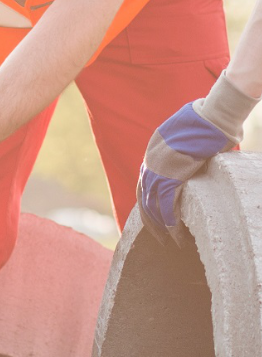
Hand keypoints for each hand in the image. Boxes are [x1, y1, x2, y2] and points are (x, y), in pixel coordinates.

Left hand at [138, 102, 234, 243]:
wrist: (213, 114)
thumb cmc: (209, 122)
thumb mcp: (189, 138)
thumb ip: (186, 153)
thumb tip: (197, 161)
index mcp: (152, 153)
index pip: (143, 184)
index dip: (147, 203)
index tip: (153, 218)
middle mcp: (150, 163)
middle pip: (143, 198)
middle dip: (151, 221)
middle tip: (160, 238)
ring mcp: (159, 169)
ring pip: (154, 206)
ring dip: (162, 227)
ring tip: (171, 242)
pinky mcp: (172, 176)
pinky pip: (168, 206)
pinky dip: (172, 223)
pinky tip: (178, 236)